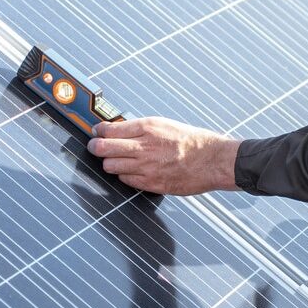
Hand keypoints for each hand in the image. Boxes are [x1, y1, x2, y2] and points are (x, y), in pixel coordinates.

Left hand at [87, 117, 239, 194]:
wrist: (213, 160)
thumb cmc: (192, 141)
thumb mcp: (165, 124)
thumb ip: (140, 128)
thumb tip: (118, 129)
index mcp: (147, 128)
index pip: (109, 129)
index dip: (98, 131)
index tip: (97, 132)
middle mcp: (144, 147)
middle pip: (103, 148)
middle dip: (95, 147)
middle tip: (95, 147)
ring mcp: (146, 167)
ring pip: (110, 166)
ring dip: (110, 163)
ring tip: (116, 160)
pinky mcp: (151, 183)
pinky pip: (126, 180)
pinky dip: (125, 176)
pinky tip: (133, 171)